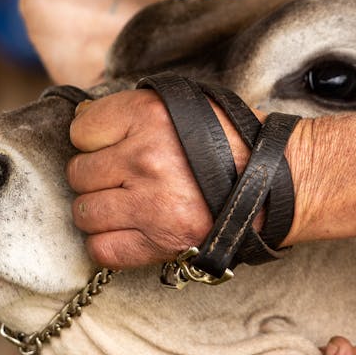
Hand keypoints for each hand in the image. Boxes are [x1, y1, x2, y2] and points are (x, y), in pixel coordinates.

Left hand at [66, 89, 249, 268]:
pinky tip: (128, 231)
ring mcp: (150, 202)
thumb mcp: (184, 106)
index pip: (81, 129)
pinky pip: (102, 249)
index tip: (112, 145)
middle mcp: (145, 157)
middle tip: (123, 178)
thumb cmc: (231, 141)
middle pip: (78, 172)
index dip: (95, 139)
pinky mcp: (160, 240)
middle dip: (97, 176)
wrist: (277, 182)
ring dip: (100, 211)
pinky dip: (108, 244)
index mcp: (149, 115)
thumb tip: (83, 116)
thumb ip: (134, 110)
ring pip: (84, 211)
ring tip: (126, 205)